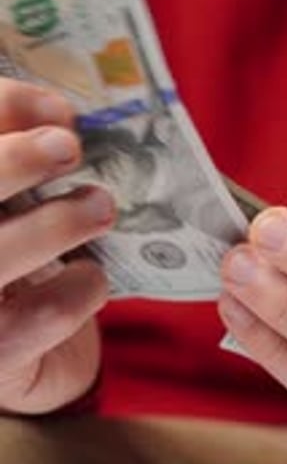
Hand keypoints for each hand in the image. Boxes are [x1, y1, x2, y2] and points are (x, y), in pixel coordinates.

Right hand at [0, 81, 114, 414]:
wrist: (22, 354)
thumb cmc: (14, 257)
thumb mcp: (12, 203)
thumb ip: (19, 152)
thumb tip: (57, 116)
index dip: (2, 108)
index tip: (59, 109)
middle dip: (15, 161)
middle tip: (69, 146)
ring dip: (59, 223)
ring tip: (100, 207)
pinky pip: (45, 312)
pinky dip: (81, 285)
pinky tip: (90, 275)